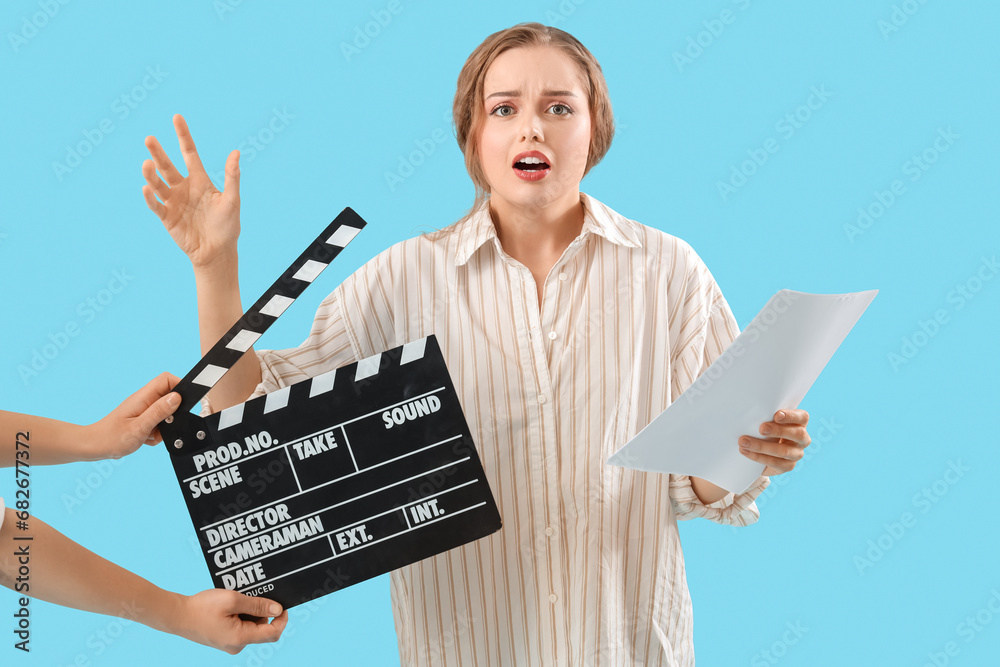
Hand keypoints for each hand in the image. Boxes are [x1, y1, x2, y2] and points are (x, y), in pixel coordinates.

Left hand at [85, 372, 180, 459]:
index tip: (188, 402)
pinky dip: (157, 433)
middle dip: (174, 413)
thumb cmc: (110, 438)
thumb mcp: (139, 427)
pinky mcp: (143, 419)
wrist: (93, 447)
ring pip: (166, 412)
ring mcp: (143, 410)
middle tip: (166, 425)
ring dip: (165, 426)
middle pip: (170, 396)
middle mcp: (144, 400)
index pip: (167, 379)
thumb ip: (159, 412)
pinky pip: (159, 422)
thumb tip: (177, 397)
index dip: (181, 386)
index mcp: (143, 397)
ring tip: (152, 434)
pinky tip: (146, 439)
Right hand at [142, 113, 240, 268]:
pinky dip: (150, 196)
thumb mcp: (232, 199)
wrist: (218, 252)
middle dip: (158, 152)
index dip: (183, 136)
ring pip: (158, 183)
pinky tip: (147, 186)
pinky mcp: (167, 217)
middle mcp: (183, 188)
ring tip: (146, 163)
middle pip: (168, 166)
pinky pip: (155, 204)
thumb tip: (236, 152)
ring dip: (151, 174)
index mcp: (199, 180)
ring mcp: (173, 202)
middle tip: (149, 139)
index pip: (189, 153)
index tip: (177, 117)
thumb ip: (231, 176)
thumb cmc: (228, 226)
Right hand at [174, 589, 287, 654]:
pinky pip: (240, 626)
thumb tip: (278, 609)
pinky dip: (240, 614)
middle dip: (262, 611)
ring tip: (237, 598)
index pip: (273, 634)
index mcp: (240, 638)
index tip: (282, 604)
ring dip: (250, 611)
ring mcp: (230, 643)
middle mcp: (237, 645)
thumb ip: (257, 605)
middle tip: (252, 594)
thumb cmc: (202, 607)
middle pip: (262, 628)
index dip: (282, 619)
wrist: (177, 615)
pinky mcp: (224, 639)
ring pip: (251, 626)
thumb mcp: (232, 600)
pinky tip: (230, 604)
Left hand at [738, 409, 810, 476]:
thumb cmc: (767, 431)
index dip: (791, 416)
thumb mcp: (769, 422)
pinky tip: (746, 452)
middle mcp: (802, 438)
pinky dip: (758, 457)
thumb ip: (766, 417)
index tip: (776, 415)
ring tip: (744, 442)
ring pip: (783, 451)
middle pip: (797, 434)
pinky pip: (775, 462)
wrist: (765, 453)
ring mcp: (797, 454)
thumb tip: (749, 412)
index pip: (802, 417)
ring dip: (762, 446)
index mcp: (800, 423)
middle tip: (761, 429)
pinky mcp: (788, 466)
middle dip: (778, 431)